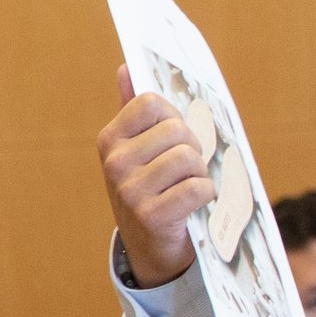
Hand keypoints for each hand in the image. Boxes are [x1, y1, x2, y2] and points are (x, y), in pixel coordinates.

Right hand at [97, 66, 214, 287]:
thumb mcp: (136, 151)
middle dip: (192, 148)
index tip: (172, 139)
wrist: (150, 248)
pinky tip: (194, 203)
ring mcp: (130, 191)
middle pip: (176, 130)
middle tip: (184, 169)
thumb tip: (125, 68)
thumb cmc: (150, 189)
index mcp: (110, 140)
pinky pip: (197, 187)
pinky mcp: (152, 216)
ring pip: (189, 158)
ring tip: (188, 186)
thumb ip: (132, 110)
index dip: (173, 117)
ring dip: (200, 172)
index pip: (152, 103)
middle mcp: (115, 164)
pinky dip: (205, 194)